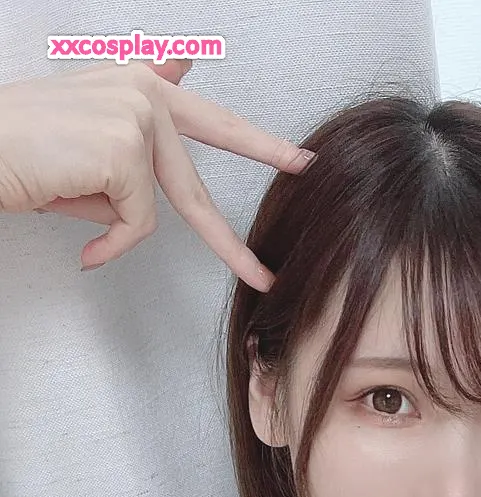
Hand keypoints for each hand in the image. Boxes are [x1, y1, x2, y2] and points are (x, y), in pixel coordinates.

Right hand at [0, 59, 314, 289]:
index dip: (258, 145)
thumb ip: (142, 151)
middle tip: (270, 274)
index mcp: (137, 88)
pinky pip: (137, 223)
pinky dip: (108, 237)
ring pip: (159, 210)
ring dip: (116, 228)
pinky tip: (69, 214)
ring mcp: (137, 119)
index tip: (301, 162)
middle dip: (232, 240)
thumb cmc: (24, 154)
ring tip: (63, 197)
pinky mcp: (126, 150)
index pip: (210, 120)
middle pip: (200, 182)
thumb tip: (177, 119)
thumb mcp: (90, 147)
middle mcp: (144, 94)